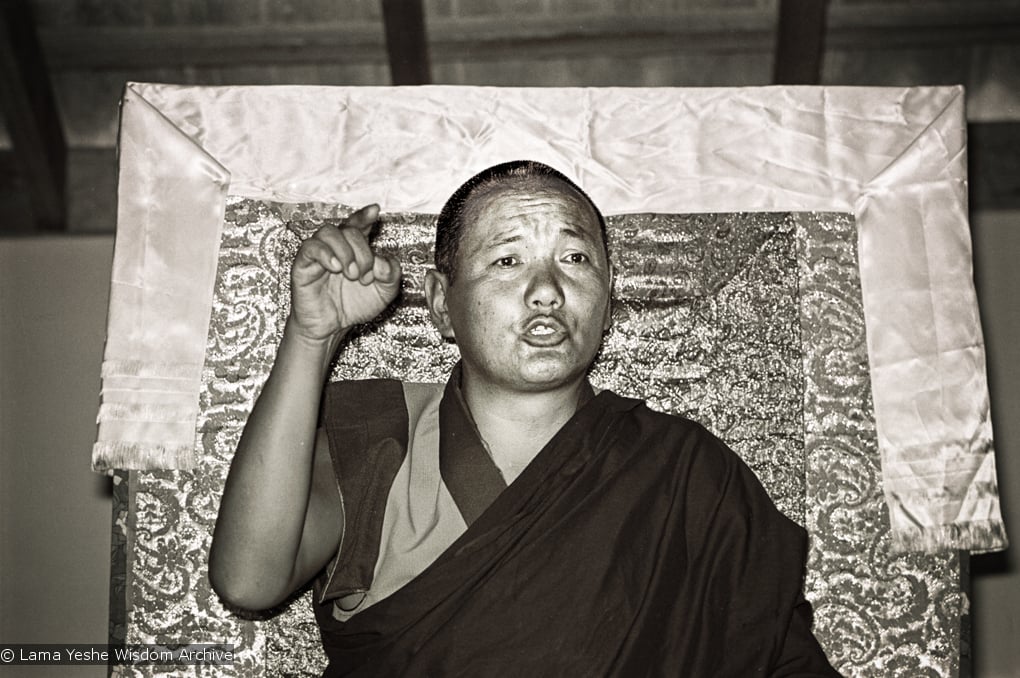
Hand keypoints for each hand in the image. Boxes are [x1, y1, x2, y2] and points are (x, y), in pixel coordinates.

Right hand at [289, 204, 401, 341]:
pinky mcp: (303, 265)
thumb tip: (381, 262)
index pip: (359, 224)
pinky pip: (310, 248)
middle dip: (362, 251)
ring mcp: (319, 254)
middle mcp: (336, 247)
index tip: (375, 210)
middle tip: (364, 275)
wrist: (332, 328)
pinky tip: (335, 267)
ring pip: (328, 232)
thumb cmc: (354, 306)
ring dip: (345, 251)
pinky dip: (325, 254)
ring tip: (351, 273)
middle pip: (349, 230)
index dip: (365, 216)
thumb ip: (391, 273)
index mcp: (355, 248)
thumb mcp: (385, 292)